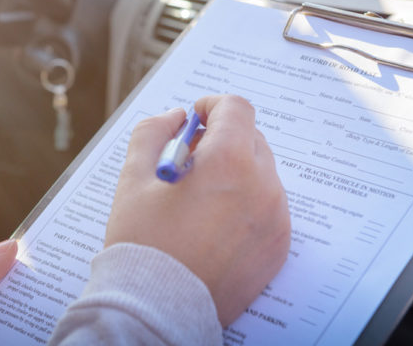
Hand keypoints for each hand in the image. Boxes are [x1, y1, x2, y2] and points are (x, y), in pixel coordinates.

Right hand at [105, 94, 290, 326]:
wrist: (159, 308)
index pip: (236, 108)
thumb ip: (154, 131)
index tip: (196, 117)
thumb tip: (177, 118)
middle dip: (222, 138)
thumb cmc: (143, 241)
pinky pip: (268, 204)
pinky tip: (214, 221)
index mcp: (230, 161)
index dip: (213, 106)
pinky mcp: (278, 245)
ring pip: (260, 171)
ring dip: (235, 169)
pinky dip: (246, 200)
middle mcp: (263, 185)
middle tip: (191, 159)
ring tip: (200, 196)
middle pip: (250, 137)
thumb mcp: (134, 175)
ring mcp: (275, 217)